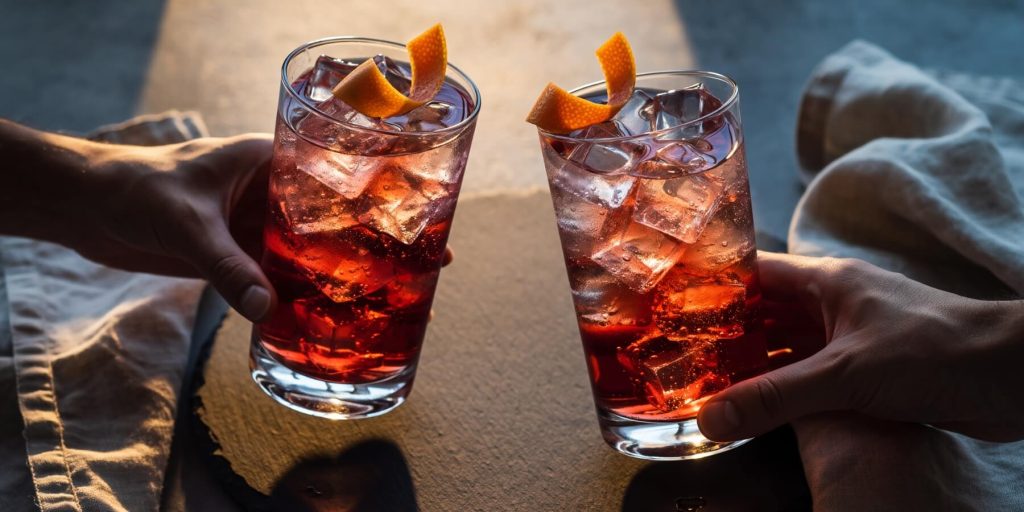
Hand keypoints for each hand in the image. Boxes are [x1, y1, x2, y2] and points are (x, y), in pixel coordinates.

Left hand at [0, 122, 454, 322]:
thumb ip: (227, 268)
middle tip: (429, 261)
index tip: (425, 215)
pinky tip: (332, 313)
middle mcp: (273, 192)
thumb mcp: (186, 224)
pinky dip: (305, 293)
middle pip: (339, 216)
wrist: (88, 208)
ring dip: (346, 271)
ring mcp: (258, 225)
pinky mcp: (240, 254)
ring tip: (395, 293)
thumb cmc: (135, 189)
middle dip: (379, 239)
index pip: (340, 172)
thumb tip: (267, 312)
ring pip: (314, 249)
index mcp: (269, 161)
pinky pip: (283, 275)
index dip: (384, 194)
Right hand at [697, 252, 1023, 441]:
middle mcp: (833, 304)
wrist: (1012, 377)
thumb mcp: (845, 374)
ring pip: (786, 349)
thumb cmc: (936, 351)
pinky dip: (783, 391)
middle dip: (724, 335)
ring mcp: (851, 338)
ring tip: (704, 386)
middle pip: (763, 315)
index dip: (710, 286)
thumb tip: (710, 417)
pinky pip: (811, 377)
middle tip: (677, 357)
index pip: (752, 272)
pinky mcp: (867, 371)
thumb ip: (776, 397)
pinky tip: (757, 410)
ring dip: (753, 367)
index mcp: (825, 281)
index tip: (669, 307)